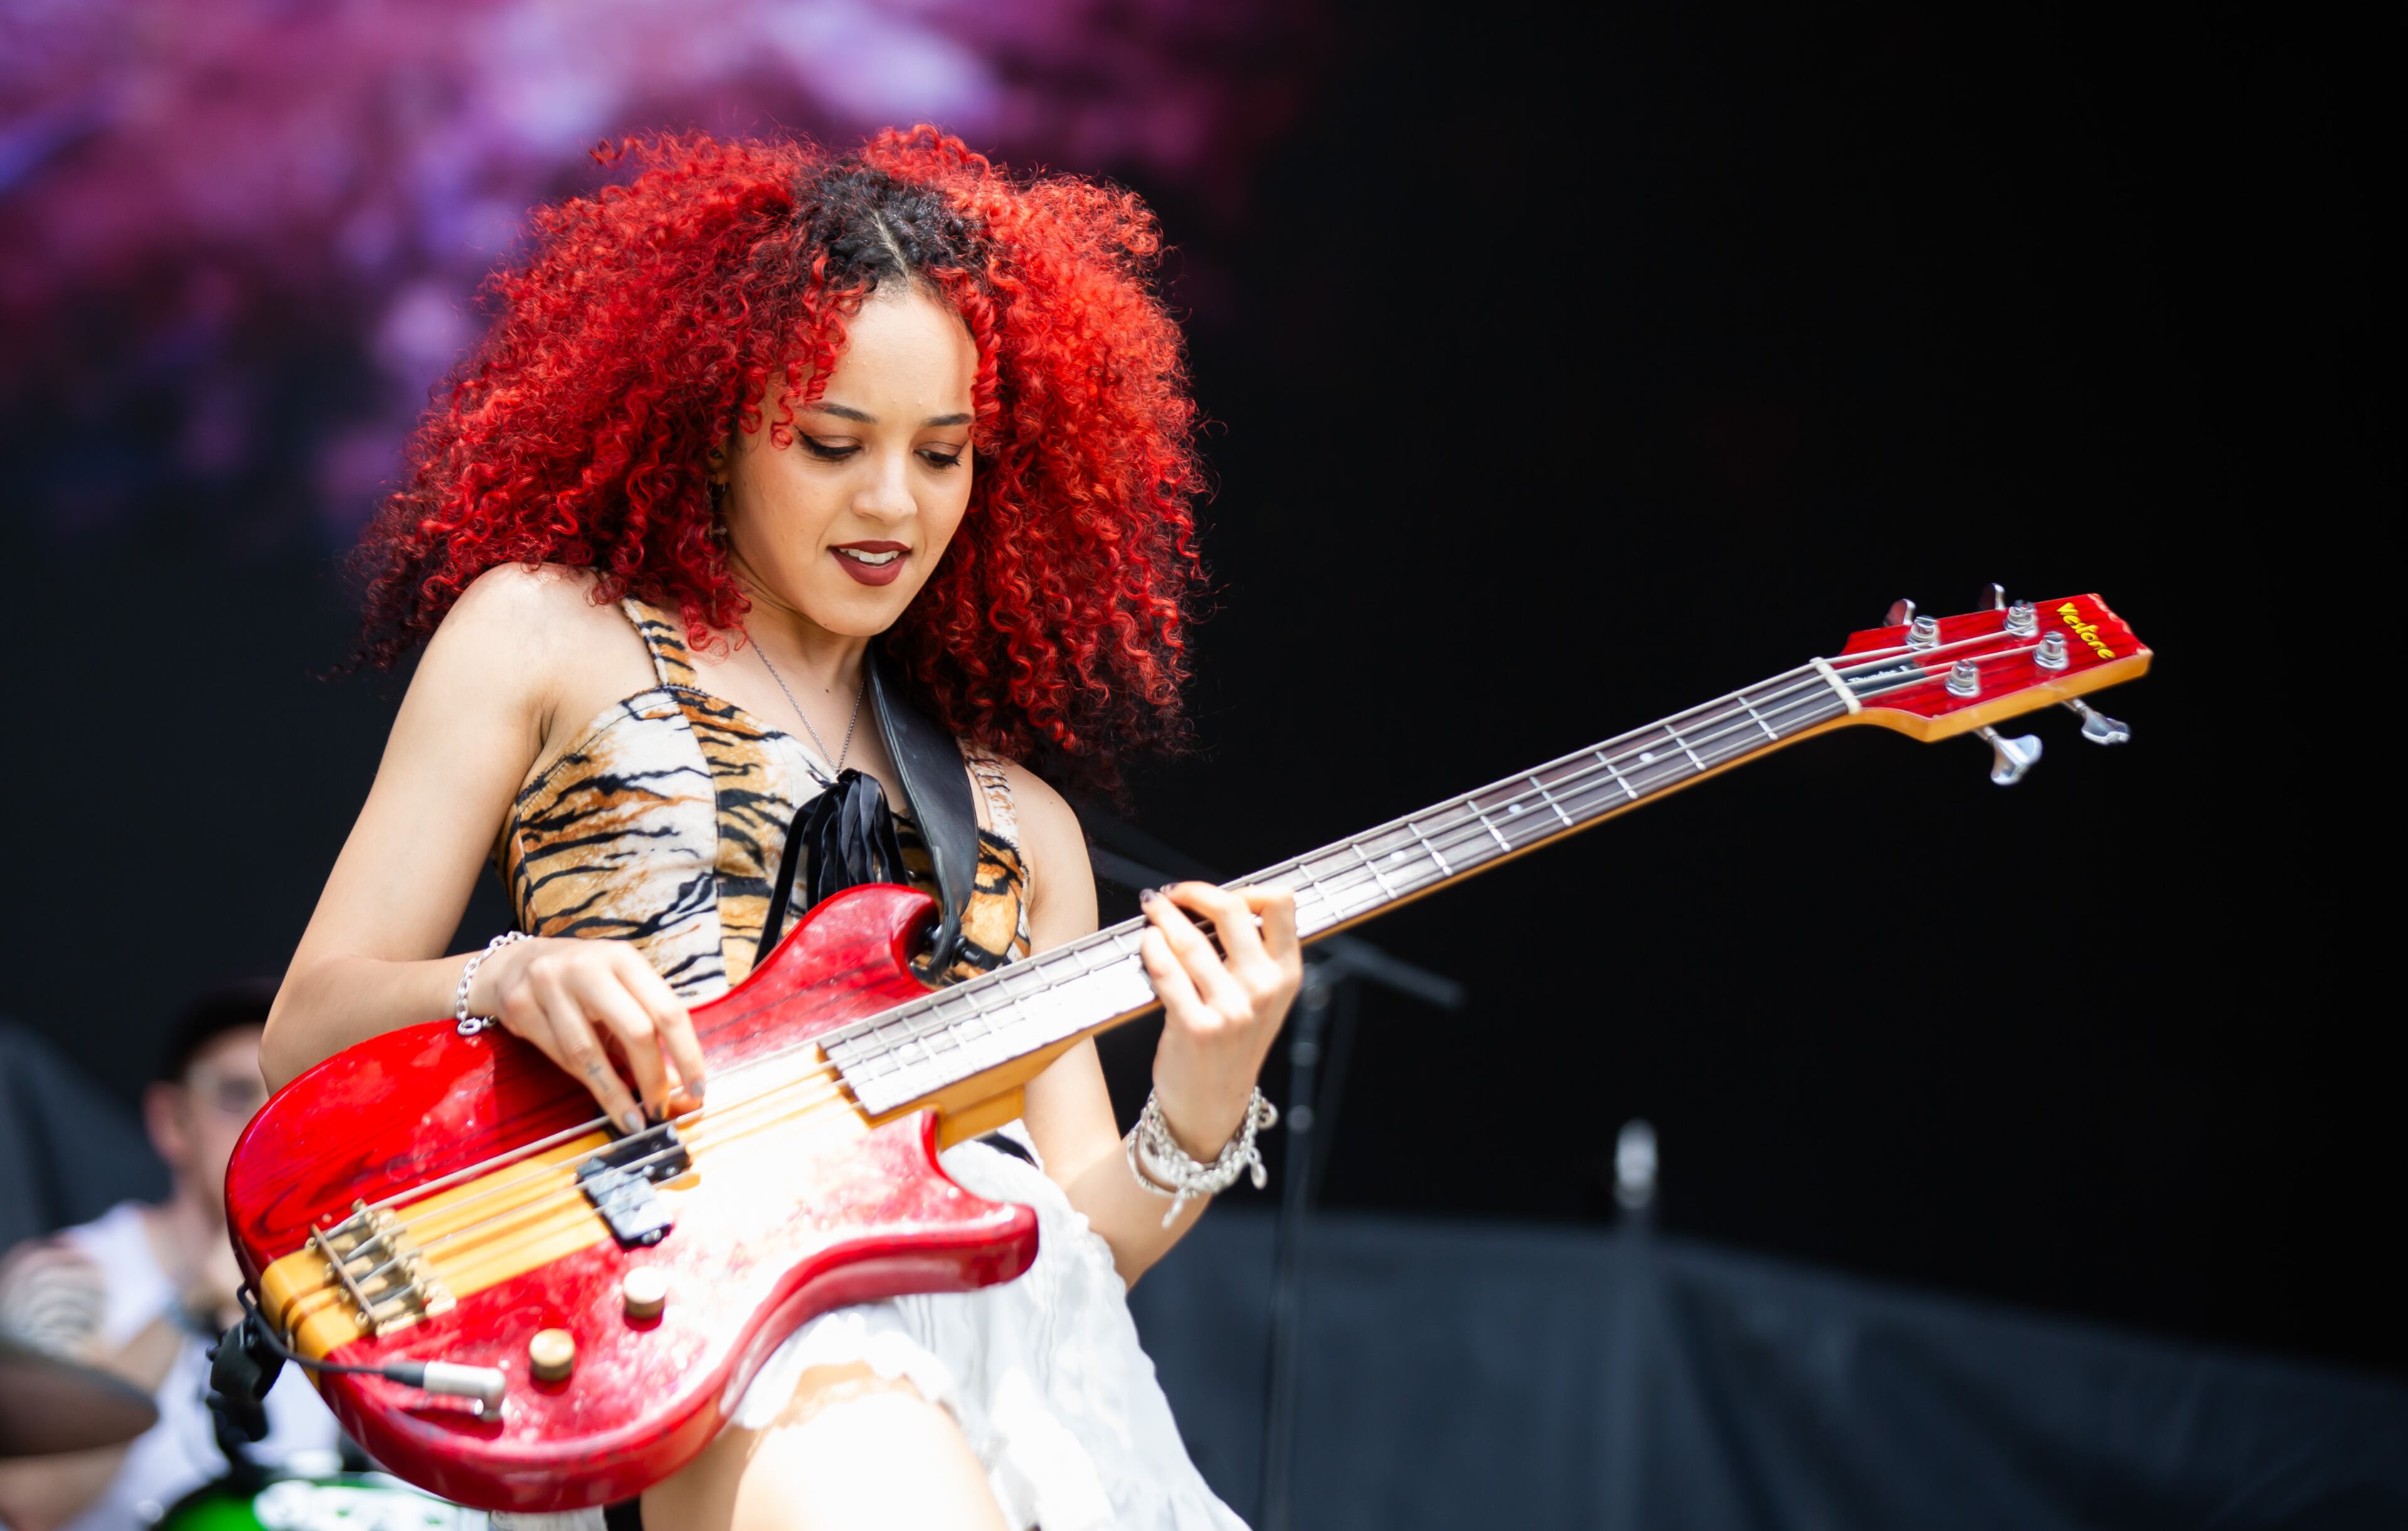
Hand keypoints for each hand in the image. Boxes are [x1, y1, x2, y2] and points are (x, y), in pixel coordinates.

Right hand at [469, 937, 705, 1131]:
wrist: (513, 963)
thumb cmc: (579, 980)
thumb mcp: (616, 988)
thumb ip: (644, 1026)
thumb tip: (674, 1081)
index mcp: (623, 959)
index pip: (667, 1009)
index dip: (687, 1053)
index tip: (697, 1088)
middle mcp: (588, 968)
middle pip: (635, 1030)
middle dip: (653, 1077)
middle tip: (662, 1109)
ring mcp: (549, 985)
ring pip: (589, 1051)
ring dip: (616, 1094)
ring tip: (635, 1120)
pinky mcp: (520, 1007)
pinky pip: (558, 1056)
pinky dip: (586, 1083)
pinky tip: (604, 1102)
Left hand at [1137, 883, 1302, 1158]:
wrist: (1212, 1104)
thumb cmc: (1232, 1045)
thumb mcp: (1262, 1000)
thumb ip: (1253, 955)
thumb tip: (1217, 902)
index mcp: (1286, 975)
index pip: (1281, 905)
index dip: (1246, 888)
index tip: (1217, 894)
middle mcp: (1264, 990)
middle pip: (1232, 910)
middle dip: (1194, 892)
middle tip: (1173, 894)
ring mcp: (1232, 1010)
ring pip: (1191, 939)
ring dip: (1163, 916)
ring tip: (1153, 911)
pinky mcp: (1197, 1027)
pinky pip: (1166, 970)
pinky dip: (1151, 947)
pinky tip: (1147, 941)